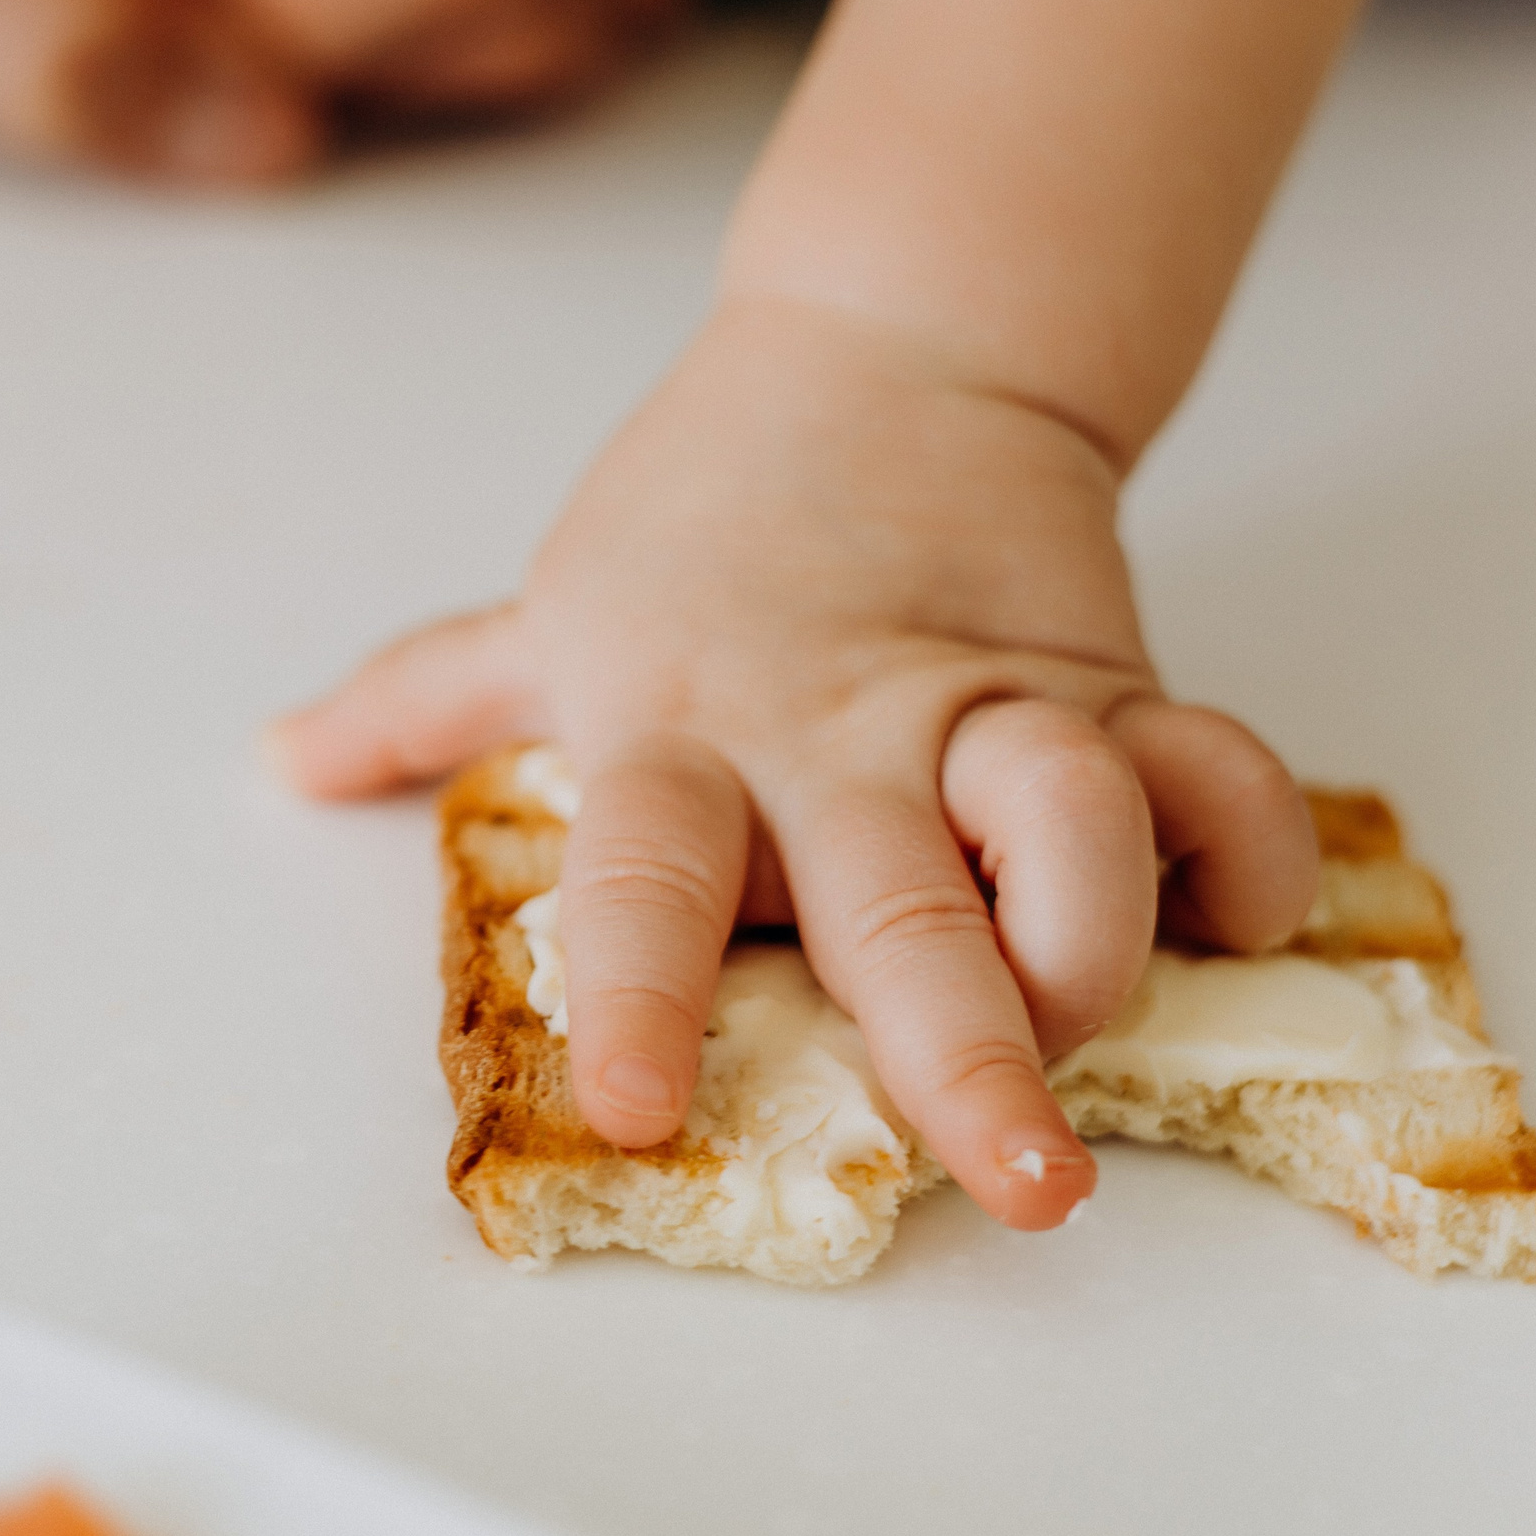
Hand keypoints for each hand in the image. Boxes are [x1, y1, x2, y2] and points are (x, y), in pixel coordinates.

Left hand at [272, 296, 1318, 1228]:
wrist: (890, 350)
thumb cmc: (701, 518)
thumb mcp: (552, 607)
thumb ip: (428, 697)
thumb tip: (283, 761)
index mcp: (677, 727)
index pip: (644, 874)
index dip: (636, 993)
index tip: (635, 1113)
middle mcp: (835, 730)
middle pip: (902, 900)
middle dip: (968, 1054)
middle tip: (1023, 1185)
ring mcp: (987, 699)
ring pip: (1081, 820)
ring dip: (1104, 941)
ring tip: (1095, 1020)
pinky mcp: (1117, 675)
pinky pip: (1220, 772)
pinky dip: (1252, 855)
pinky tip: (1237, 918)